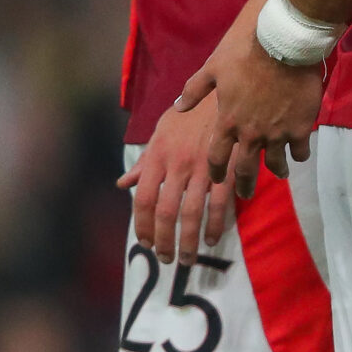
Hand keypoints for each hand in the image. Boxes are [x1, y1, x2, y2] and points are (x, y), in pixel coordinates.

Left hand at [117, 91, 241, 263]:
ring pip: (192, 213)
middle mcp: (177, 164)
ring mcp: (203, 167)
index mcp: (158, 155)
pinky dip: (217, 224)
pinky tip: (214, 237)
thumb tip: (124, 184)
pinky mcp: (227, 167)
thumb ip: (146, 161)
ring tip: (187, 258)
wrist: (225, 91)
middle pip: (166, 212)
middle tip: (166, 260)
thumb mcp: (162, 130)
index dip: (143, 226)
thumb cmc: (192, 110)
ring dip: (188, 241)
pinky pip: (220, 203)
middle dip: (164, 241)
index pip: (144, 199)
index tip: (146, 243)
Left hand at [182, 28, 322, 198]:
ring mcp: (276, 133)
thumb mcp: (213, 69)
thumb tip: (177, 106)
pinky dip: (300, 155)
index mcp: (227, 122)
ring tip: (281, 174)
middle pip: (245, 170)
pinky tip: (299, 156)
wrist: (283, 46)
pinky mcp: (300, 127)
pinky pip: (300, 150)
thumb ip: (194, 90)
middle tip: (246, 194)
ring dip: (277, 171)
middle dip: (245, 185)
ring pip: (275, 163)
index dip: (217, 171)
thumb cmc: (244, 55)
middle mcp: (250, 134)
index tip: (218, 179)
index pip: (216, 157)